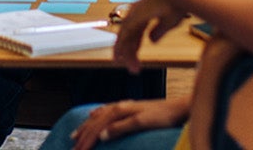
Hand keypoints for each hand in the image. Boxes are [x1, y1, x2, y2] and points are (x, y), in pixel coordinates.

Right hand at [70, 97, 189, 149]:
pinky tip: (94, 115)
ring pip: (98, 117)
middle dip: (82, 136)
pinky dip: (97, 115)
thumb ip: (121, 128)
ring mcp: (124, 107)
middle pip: (95, 122)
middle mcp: (119, 107)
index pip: (97, 128)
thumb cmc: (164, 116)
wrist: (180, 108)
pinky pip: (106, 111)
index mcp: (120, 111)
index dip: (86, 141)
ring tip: (75, 135)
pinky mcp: (130, 108)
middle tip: (73, 149)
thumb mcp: (142, 123)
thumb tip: (102, 135)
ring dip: (86, 126)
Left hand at [112, 0, 188, 72]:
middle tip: (132, 67)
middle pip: (130, 36)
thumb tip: (152, 42)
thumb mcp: (168, 23)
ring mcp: (133, 14)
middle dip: (130, 52)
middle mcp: (137, 13)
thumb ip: (158, 32)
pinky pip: (124, 35)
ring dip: (125, 52)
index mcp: (146, 13)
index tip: (134, 57)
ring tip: (126, 65)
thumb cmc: (177, 5)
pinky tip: (121, 56)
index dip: (134, 46)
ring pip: (125, 37)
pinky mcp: (133, 17)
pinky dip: (120, 46)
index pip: (136, 33)